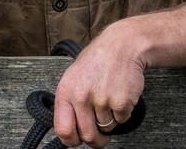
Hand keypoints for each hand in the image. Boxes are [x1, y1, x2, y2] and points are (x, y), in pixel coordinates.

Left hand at [53, 23, 145, 147]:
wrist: (122, 45)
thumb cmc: (98, 61)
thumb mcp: (73, 77)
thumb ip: (69, 102)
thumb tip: (69, 129)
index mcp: (66, 91)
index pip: (63, 129)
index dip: (71, 141)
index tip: (78, 140)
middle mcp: (82, 97)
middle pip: (87, 135)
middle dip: (96, 140)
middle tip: (100, 137)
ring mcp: (102, 100)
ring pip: (106, 128)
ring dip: (110, 120)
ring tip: (110, 98)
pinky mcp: (121, 102)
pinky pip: (121, 120)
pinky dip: (122, 113)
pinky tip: (119, 94)